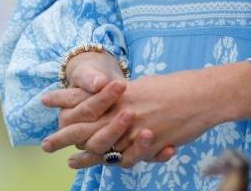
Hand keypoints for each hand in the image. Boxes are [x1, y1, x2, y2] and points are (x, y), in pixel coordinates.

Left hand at [43, 70, 229, 168]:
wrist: (205, 96)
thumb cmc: (180, 86)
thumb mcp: (150, 84)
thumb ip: (130, 95)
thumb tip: (116, 97)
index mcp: (125, 92)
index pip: (88, 95)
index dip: (66, 98)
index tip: (46, 99)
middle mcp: (126, 111)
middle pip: (88, 125)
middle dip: (64, 134)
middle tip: (45, 144)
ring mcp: (136, 129)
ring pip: (102, 146)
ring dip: (84, 155)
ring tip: (69, 161)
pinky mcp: (149, 144)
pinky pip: (126, 158)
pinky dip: (111, 163)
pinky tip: (103, 165)